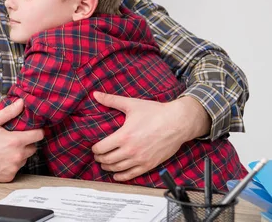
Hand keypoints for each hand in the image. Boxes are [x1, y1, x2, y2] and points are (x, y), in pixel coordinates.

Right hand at [0, 99, 43, 181]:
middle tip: (13, 138)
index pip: (39, 135)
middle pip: (33, 148)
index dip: (36, 131)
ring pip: (25, 159)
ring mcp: (13, 168)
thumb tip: (22, 102)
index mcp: (15, 141)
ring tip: (5, 149)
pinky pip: (16, 169)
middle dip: (26, 143)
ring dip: (19, 154)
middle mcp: (17, 156)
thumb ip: (9, 112)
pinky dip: (11, 164)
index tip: (31, 129)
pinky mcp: (7, 177)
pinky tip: (0, 159)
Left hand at [91, 93, 209, 180]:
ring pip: (118, 168)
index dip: (95, 149)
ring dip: (108, 168)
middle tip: (97, 156)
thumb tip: (95, 94)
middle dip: (100, 158)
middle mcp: (130, 150)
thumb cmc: (156, 113)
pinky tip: (117, 175)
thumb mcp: (131, 104)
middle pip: (107, 160)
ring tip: (105, 164)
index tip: (94, 148)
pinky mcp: (149, 164)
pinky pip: (132, 174)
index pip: (101, 148)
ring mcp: (140, 159)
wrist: (178, 122)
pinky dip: (121, 176)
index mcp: (124, 136)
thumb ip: (111, 100)